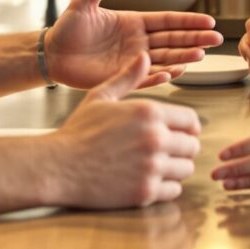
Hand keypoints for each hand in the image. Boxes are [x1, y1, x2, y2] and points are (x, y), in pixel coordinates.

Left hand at [46, 0, 221, 89]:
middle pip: (173, 40)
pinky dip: (159, 75)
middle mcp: (137, 42)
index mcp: (133, 22)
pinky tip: (173, 72)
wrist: (52, 55)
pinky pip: (145, 77)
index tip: (209, 21)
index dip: (188, 21)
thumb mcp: (82, 5)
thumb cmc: (67, 29)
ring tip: (201, 56)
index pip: (167, 21)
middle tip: (217, 39)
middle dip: (195, 39)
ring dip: (183, 58)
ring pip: (165, 59)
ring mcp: (132, 60)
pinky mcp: (123, 77)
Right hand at [52, 54, 202, 208]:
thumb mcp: (100, 96)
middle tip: (165, 152)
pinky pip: (174, 190)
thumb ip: (127, 77)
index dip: (187, 127)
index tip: (179, 133)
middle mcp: (155, 138)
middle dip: (181, 148)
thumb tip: (144, 56)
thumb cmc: (77, 131)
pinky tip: (148, 180)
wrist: (57, 166)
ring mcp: (152, 167)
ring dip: (175, 169)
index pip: (191, 120)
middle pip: (192, 146)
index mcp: (149, 112)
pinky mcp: (145, 192)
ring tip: (156, 166)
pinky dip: (164, 188)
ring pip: (186, 169)